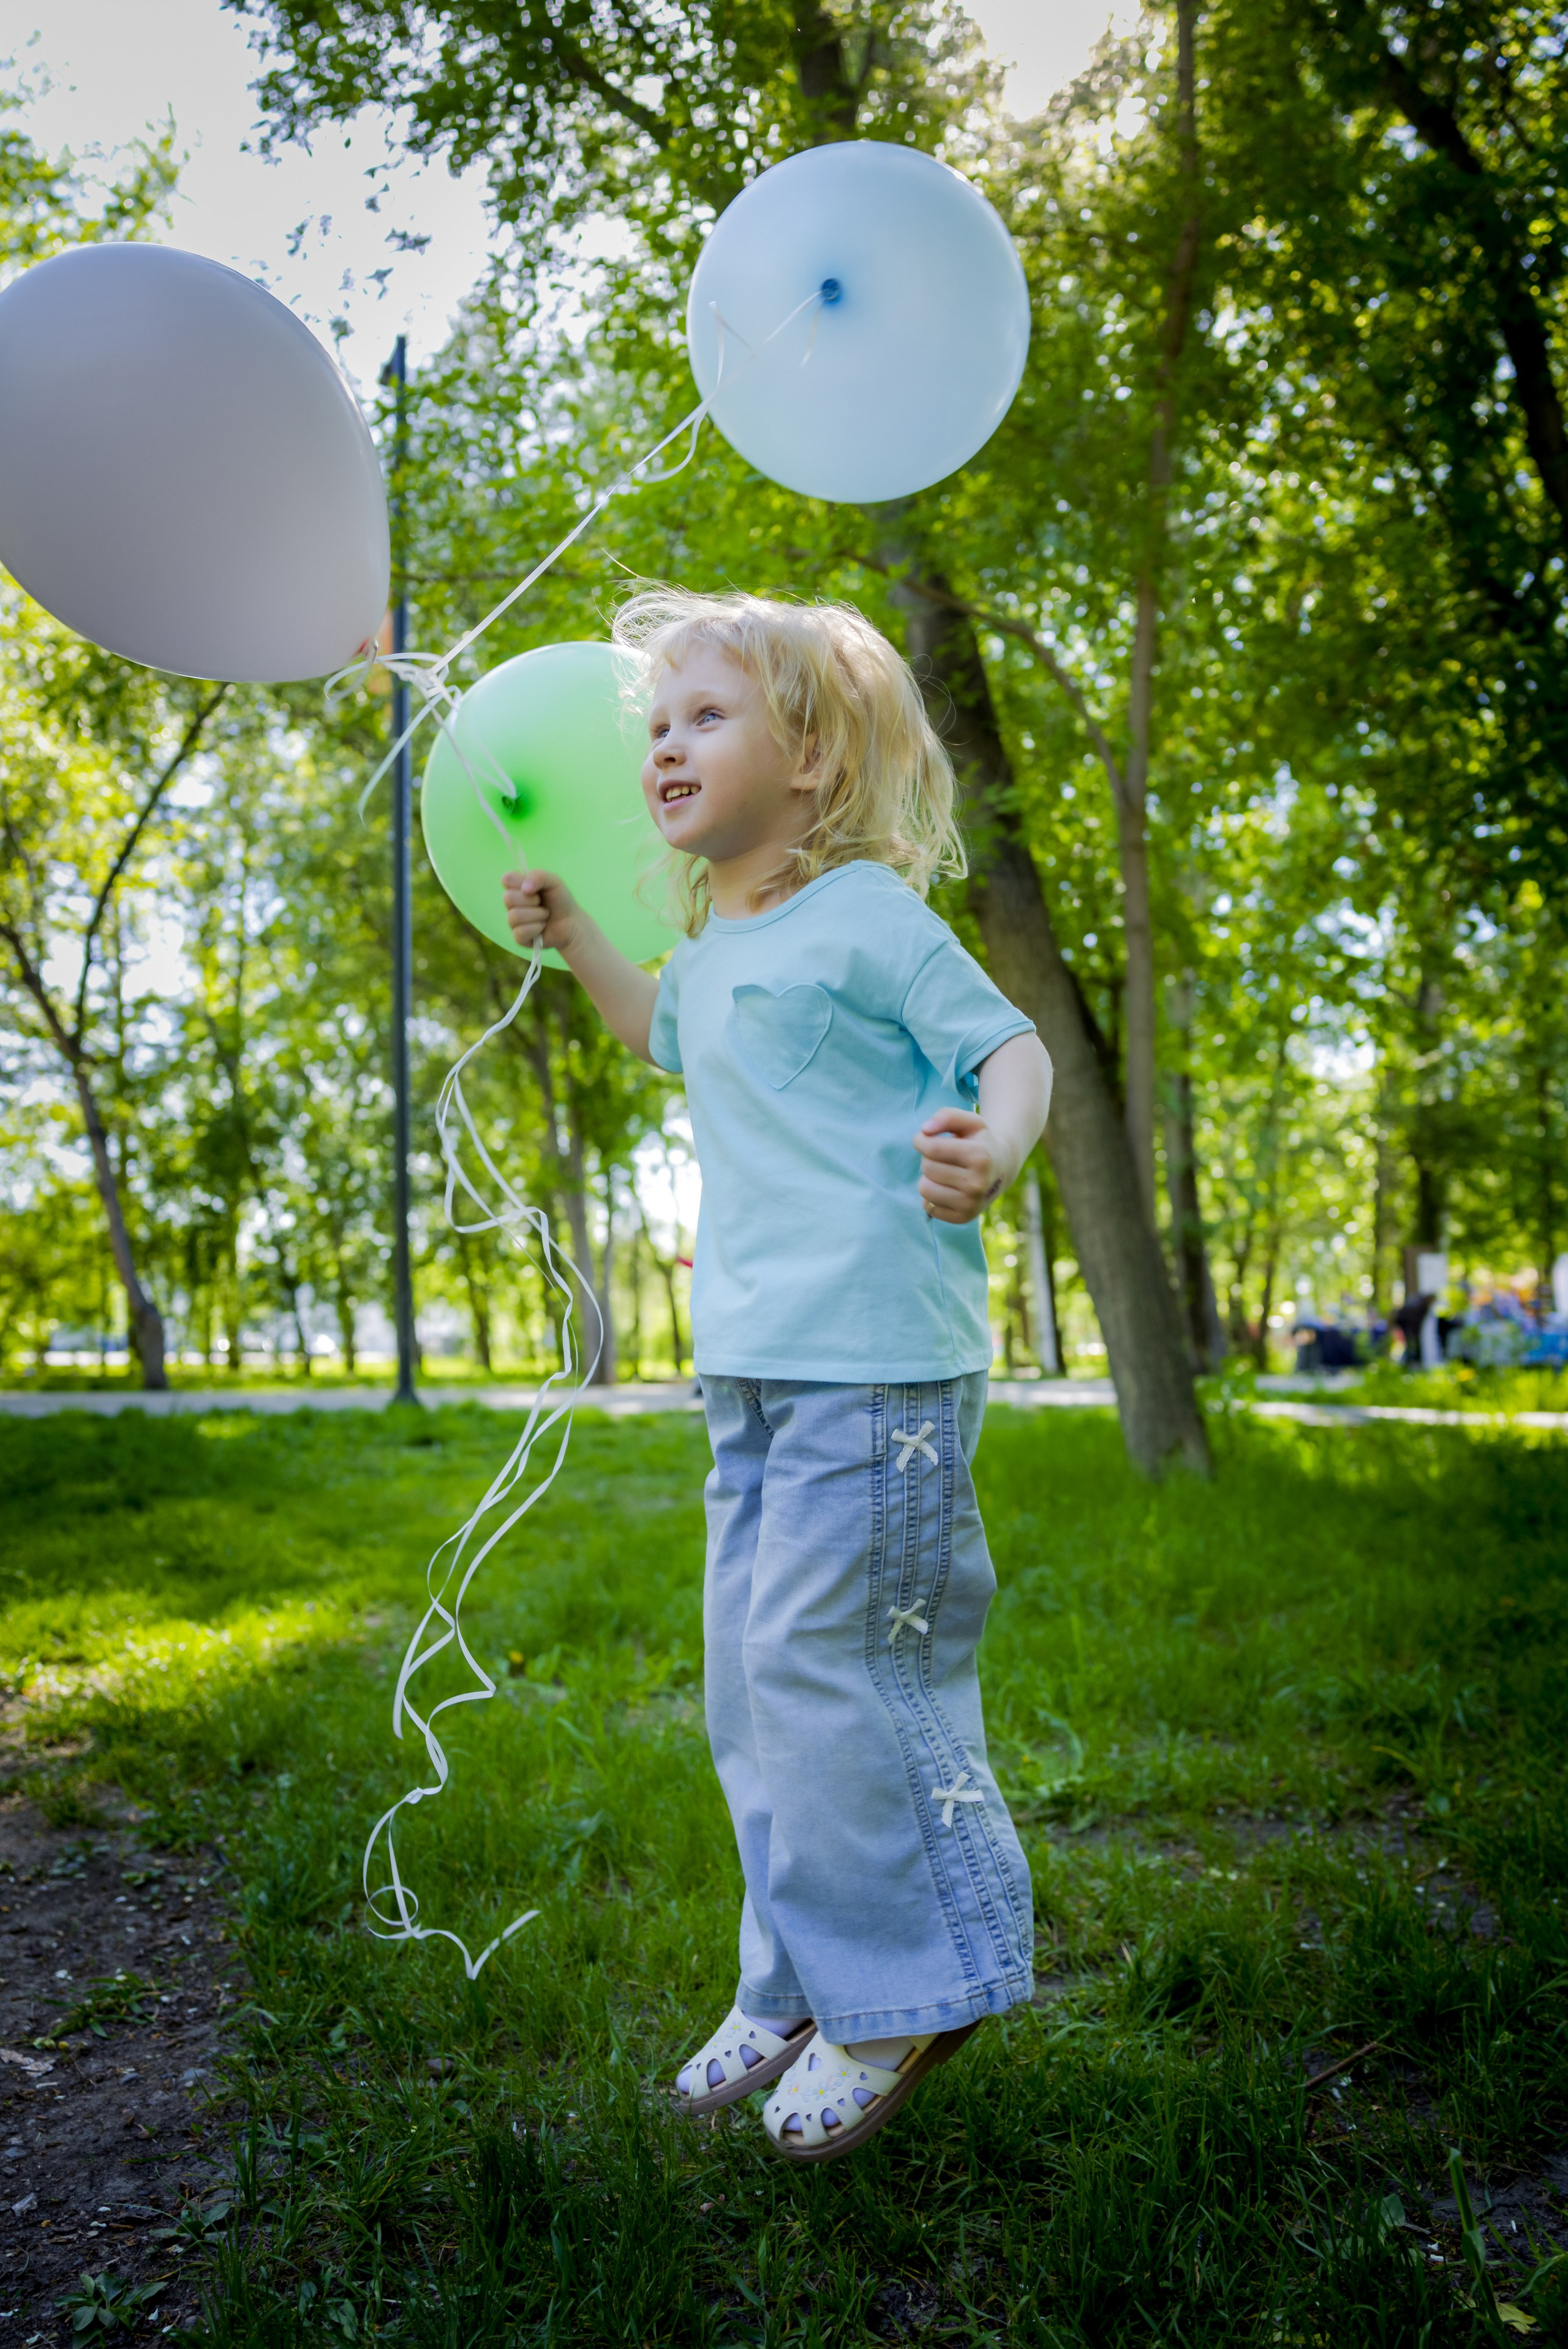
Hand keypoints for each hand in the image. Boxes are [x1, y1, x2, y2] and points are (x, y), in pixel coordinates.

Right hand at [502, 869, 581, 955]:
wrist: (571, 923)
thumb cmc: (560, 900)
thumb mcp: (554, 881)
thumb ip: (538, 876)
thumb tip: (525, 889)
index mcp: (517, 886)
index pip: (506, 879)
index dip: (519, 882)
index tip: (534, 887)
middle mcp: (512, 903)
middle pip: (508, 898)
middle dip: (531, 900)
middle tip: (541, 902)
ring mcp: (513, 921)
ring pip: (514, 916)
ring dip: (537, 914)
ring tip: (545, 915)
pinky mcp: (519, 937)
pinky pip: (520, 932)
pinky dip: (536, 928)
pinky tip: (542, 926)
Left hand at [913, 1108, 1008, 1224]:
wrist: (1002, 1168)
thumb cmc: (980, 1142)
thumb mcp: (970, 1122)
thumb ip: (947, 1116)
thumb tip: (925, 1130)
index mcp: (979, 1156)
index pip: (931, 1148)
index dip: (920, 1140)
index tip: (925, 1138)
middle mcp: (977, 1183)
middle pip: (927, 1168)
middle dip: (929, 1159)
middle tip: (944, 1158)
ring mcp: (971, 1203)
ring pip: (924, 1189)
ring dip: (928, 1178)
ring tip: (944, 1172)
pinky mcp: (963, 1217)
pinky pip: (928, 1206)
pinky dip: (932, 1196)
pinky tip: (947, 1188)